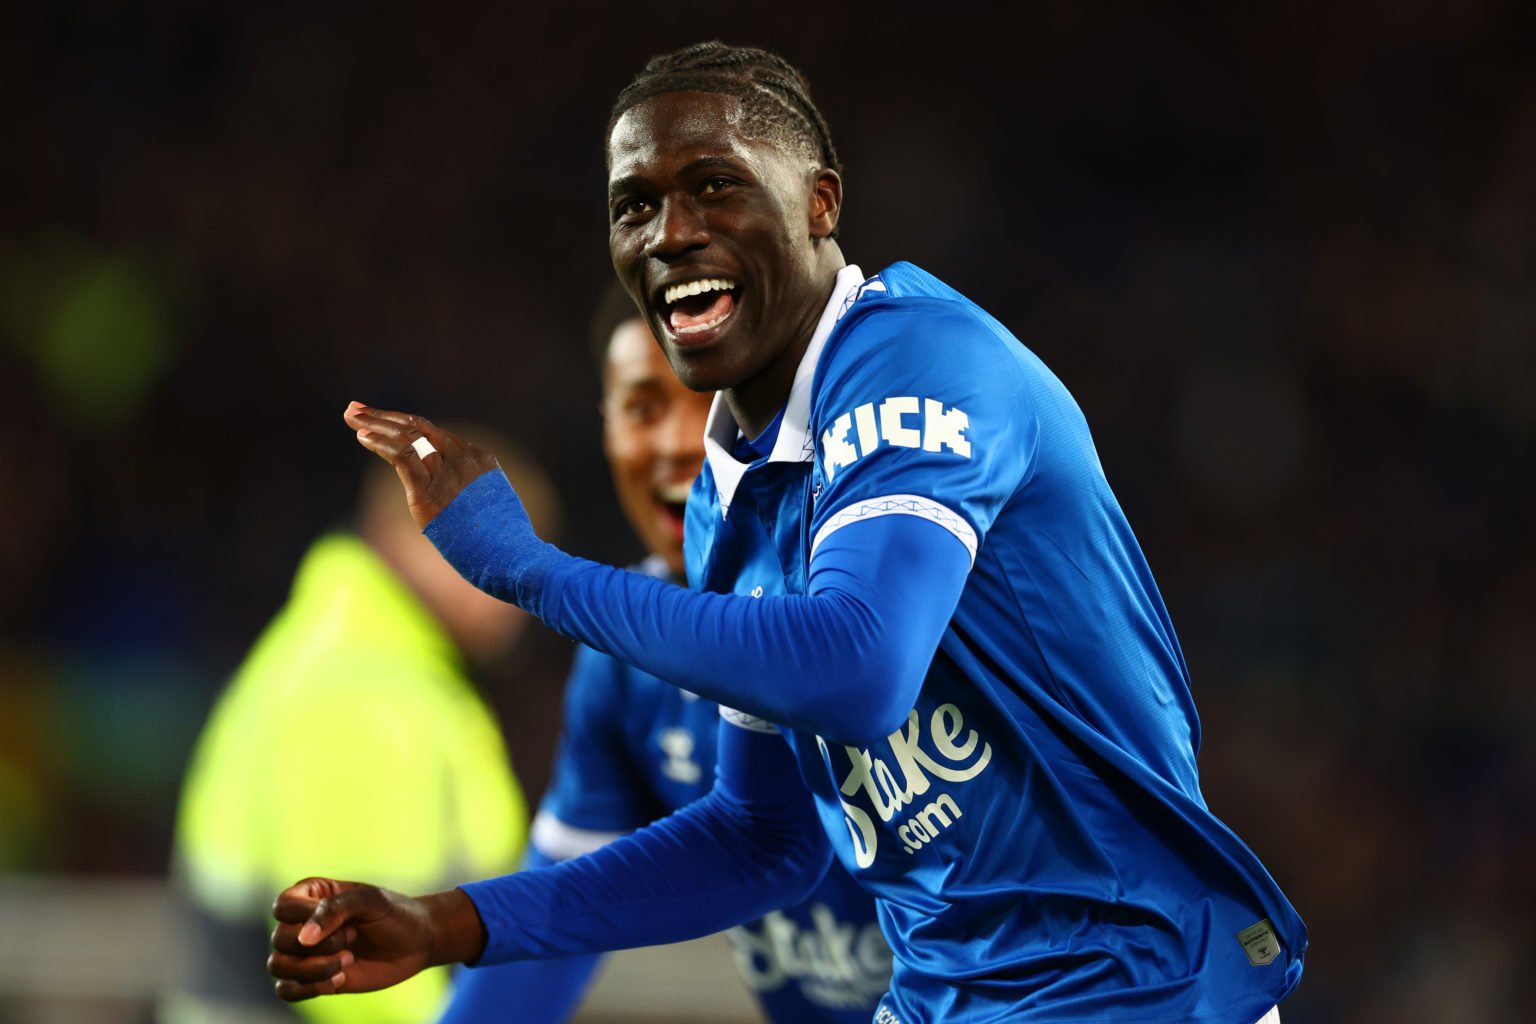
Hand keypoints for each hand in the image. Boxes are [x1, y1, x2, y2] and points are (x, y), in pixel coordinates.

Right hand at [268, 878, 486, 1001]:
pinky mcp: (313, 978)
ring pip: (278, 966)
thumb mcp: (371, 901)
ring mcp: (307, 953)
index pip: (282, 906)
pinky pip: (286, 991)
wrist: (417, 943)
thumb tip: (304, 938)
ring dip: (313, 969)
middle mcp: (303, 923)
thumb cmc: (395, 914)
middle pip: (280, 939)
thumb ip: (335, 910)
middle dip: (319, 945)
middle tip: (352, 939)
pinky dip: (310, 988)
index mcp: (312, 895)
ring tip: (346, 962)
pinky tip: (340, 979)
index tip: (344, 921)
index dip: (305, 918)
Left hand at [343, 402, 500, 528]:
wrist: (508, 551)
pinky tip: (362, 437)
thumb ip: (474, 497)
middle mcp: (461, 457)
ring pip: (405, 435)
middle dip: (384, 416)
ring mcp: (446, 470)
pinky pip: (400, 456)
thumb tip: (462, 507)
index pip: (435, 433)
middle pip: (417, 426)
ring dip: (374, 423)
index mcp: (479, 459)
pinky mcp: (428, 489)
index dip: (406, 423)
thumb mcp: (494, 508)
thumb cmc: (503, 539)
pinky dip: (379, 444)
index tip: (385, 420)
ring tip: (351, 414)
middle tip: (356, 407)